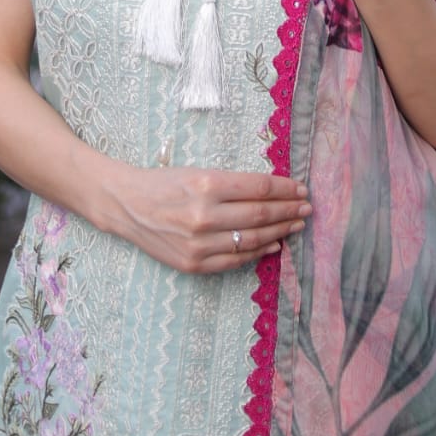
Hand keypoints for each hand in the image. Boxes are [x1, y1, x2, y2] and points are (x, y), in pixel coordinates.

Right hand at [110, 165, 310, 273]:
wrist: (127, 206)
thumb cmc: (165, 183)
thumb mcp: (199, 171)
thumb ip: (233, 185)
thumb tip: (271, 194)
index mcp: (207, 184)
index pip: (259, 189)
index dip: (285, 190)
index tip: (302, 189)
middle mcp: (205, 215)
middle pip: (260, 215)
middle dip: (289, 211)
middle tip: (307, 208)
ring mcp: (199, 244)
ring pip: (252, 239)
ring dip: (280, 232)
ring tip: (296, 225)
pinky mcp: (193, 264)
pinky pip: (235, 261)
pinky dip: (258, 252)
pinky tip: (273, 245)